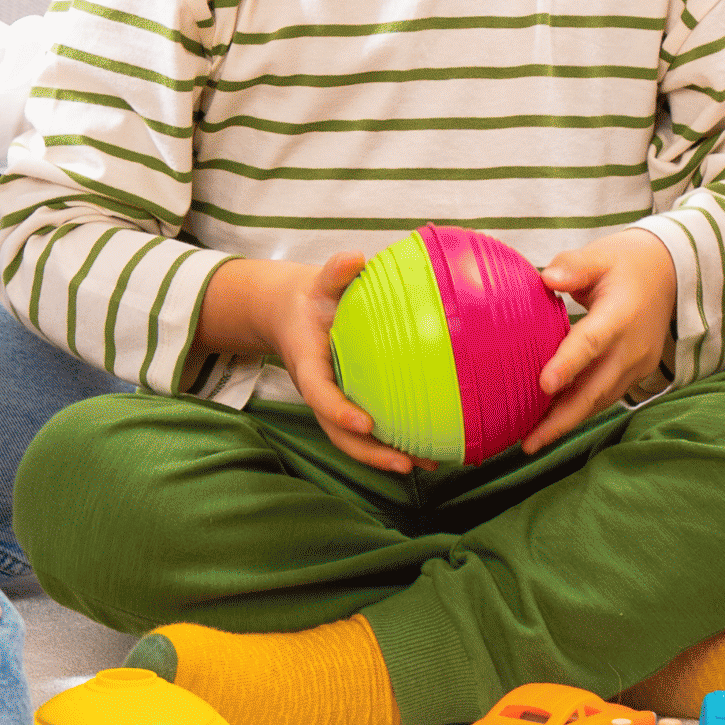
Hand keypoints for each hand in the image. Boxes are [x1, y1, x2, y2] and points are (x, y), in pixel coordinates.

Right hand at [195, 252, 416, 470]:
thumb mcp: (318, 282)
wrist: (293, 315)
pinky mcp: (350, 405)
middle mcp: (321, 392)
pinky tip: (431, 450)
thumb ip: (334, 272)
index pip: (319, 394)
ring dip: (388, 457)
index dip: (338, 412)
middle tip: (405, 464)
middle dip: (371, 453)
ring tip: (427, 466)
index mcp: (308, 366)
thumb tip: (355, 258)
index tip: (364, 423)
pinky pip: (370, 432)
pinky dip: (396, 443)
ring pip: (356, 441)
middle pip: (340, 434)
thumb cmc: (312, 298)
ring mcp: (334, 403)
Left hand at [522, 226, 677, 452]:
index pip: (592, 343)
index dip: (569, 365)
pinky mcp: (635, 375)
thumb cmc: (626, 263)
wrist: (669, 274)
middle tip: (529, 442)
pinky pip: (605, 397)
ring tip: (532, 441)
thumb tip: (547, 278)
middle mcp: (632, 347)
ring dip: (566, 422)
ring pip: (599, 400)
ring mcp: (636, 366)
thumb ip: (574, 266)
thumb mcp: (601, 254)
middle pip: (595, 389)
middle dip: (561, 419)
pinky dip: (579, 411)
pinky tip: (551, 423)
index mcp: (621, 315)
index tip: (544, 385)